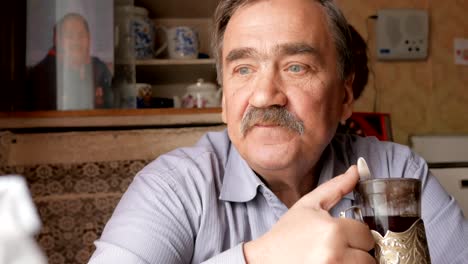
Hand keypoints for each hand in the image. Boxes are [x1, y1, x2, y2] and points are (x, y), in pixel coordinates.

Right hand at [244, 166, 374, 263]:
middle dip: (356, 252)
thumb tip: (357, 169)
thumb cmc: (285, 234)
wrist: (265, 259)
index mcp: (332, 229)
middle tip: (336, 249)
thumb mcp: (308, 205)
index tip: (341, 237)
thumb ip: (336, 187)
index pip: (366, 234)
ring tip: (333, 258)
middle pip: (368, 256)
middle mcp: (335, 253)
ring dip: (352, 263)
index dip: (355, 235)